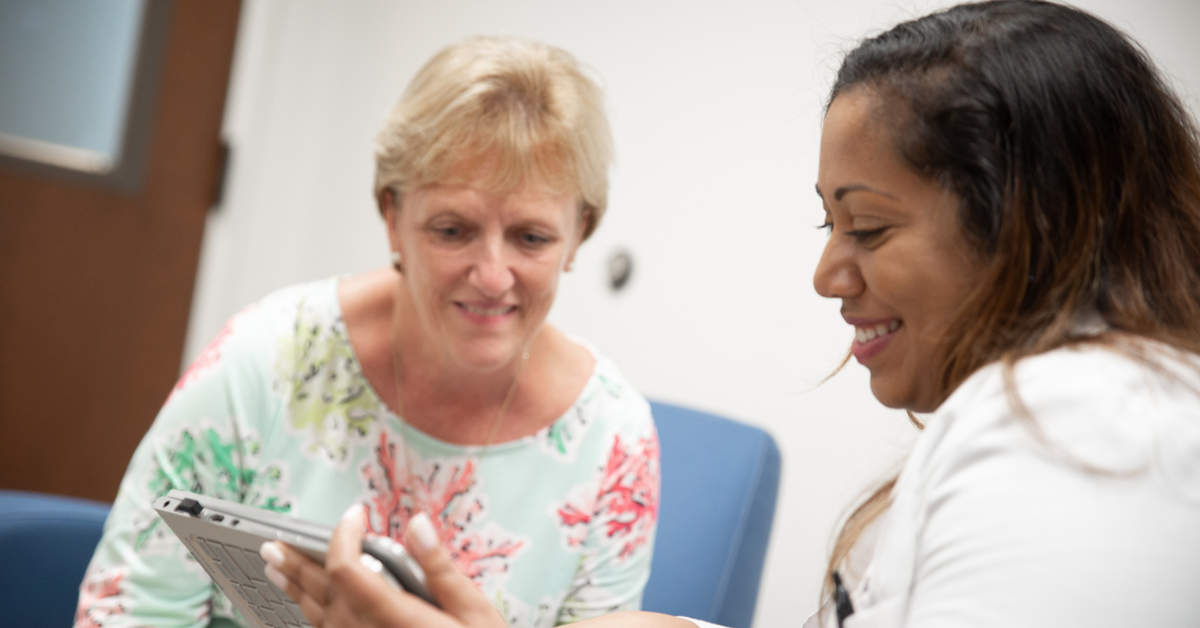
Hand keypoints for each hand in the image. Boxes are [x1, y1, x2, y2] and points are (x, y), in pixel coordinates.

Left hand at [260, 506, 506, 627]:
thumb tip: (417, 525)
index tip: (356, 515)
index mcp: (397, 618)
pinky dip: (311, 618)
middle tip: (274, 545)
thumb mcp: (474, 611)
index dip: (343, 536)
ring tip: (277, 570)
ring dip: (296, 591)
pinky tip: (305, 609)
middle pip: (322, 593)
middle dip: (297, 564)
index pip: (348, 568)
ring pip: (317, 618)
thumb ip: (440, 567)